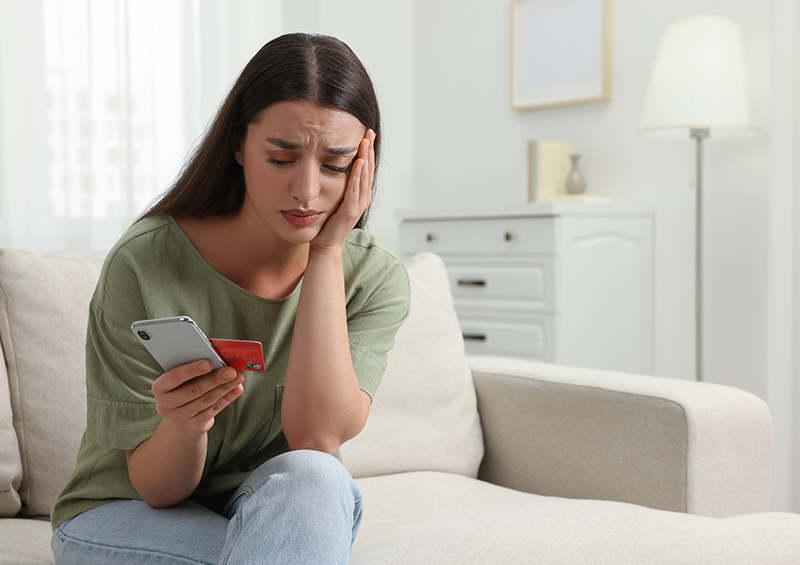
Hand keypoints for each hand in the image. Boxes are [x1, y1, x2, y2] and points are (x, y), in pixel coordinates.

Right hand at [151, 360, 243, 437]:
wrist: (181, 418)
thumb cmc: (182, 388)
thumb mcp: (180, 380)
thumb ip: (192, 369)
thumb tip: (217, 358)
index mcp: (160, 388)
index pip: (174, 377)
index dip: (191, 370)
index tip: (208, 363)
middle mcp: (166, 404)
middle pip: (194, 390)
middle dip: (215, 379)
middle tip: (231, 370)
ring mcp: (180, 418)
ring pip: (206, 400)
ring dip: (225, 387)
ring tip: (238, 377)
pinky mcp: (195, 425)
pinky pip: (215, 409)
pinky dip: (228, 397)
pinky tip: (237, 388)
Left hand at [309, 129, 374, 252]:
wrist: (325, 246)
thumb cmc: (326, 224)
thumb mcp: (332, 199)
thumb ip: (336, 185)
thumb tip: (329, 166)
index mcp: (359, 195)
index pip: (365, 169)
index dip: (367, 151)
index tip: (366, 134)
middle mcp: (362, 198)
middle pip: (368, 169)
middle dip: (369, 150)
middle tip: (369, 131)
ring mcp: (358, 205)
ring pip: (364, 177)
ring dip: (366, 158)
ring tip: (365, 141)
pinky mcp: (350, 211)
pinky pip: (355, 190)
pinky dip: (358, 175)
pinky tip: (359, 162)